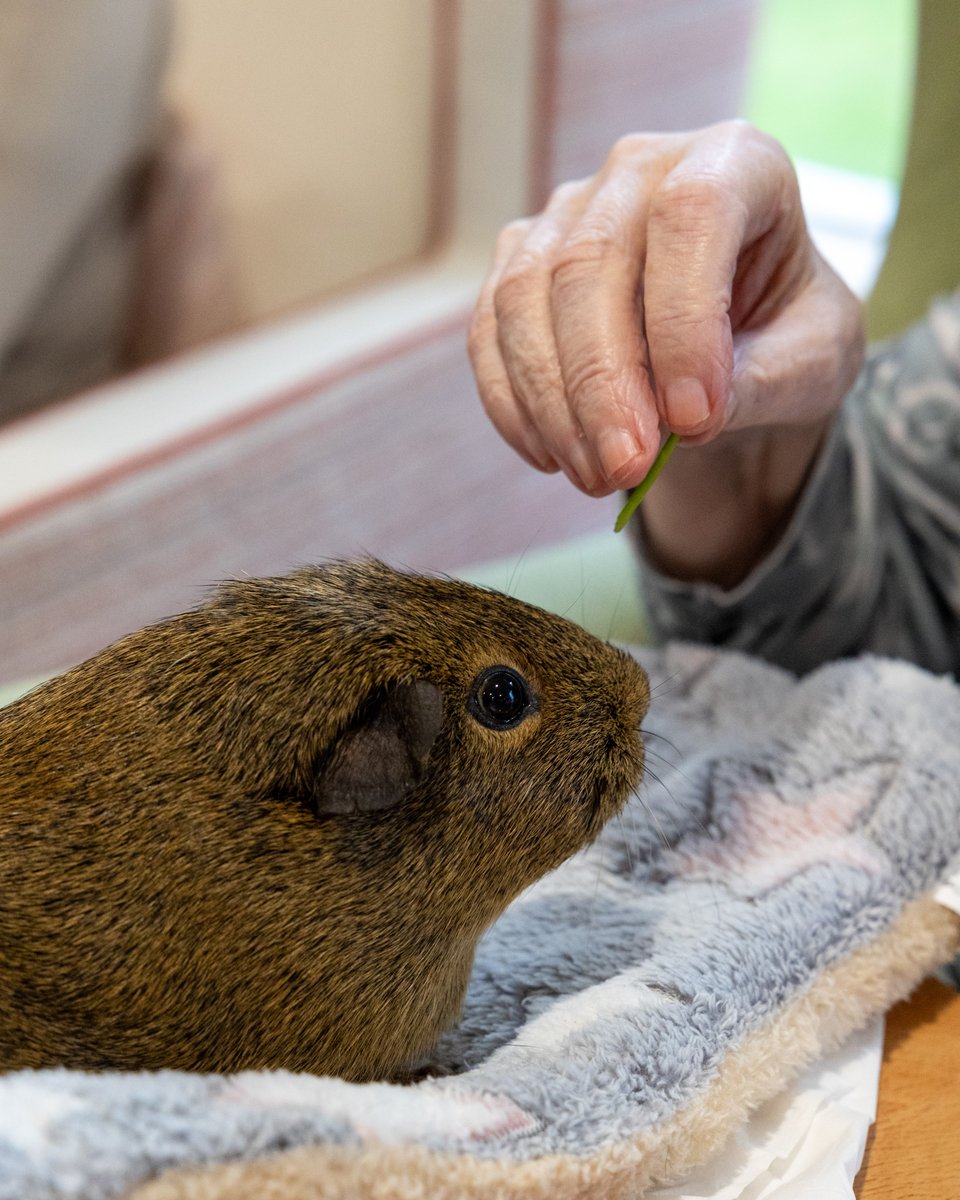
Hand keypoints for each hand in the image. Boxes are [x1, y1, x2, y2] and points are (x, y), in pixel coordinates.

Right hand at [468, 120, 864, 499]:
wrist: (730, 349)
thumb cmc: (783, 336)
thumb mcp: (814, 361)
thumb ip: (767, 379)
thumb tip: (689, 416)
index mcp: (735, 161)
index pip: (692, 215)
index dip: (684, 323)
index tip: (694, 421)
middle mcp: (640, 168)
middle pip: (588, 263)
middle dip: (602, 383)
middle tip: (628, 469)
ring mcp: (566, 212)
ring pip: (525, 299)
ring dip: (553, 403)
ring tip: (597, 476)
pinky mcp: (518, 262)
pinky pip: (490, 333)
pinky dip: (515, 406)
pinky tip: (555, 457)